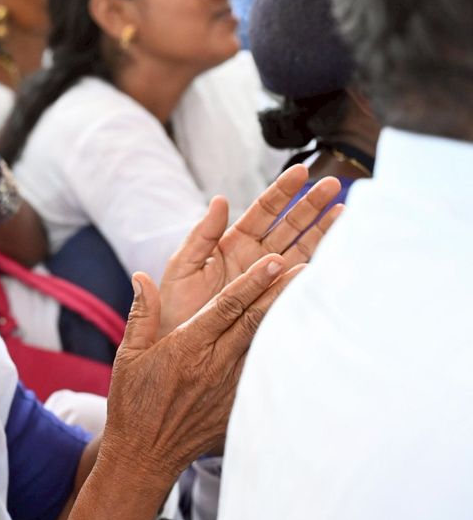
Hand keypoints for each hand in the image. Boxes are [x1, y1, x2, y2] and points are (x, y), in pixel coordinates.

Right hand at [100, 255, 302, 485]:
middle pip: (254, 322)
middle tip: (308, 269)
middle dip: (281, 294)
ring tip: (313, 300)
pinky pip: (263, 377)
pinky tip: (301, 345)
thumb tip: (142, 278)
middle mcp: (213, 365)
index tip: (274, 261)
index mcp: (186, 347)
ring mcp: (228, 388)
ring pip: (264, 348)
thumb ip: (142, 314)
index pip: (226, 307)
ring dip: (288, 322)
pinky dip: (281, 359)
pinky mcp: (236, 408)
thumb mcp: (128, 356)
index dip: (253, 282)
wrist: (144, 455)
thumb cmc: (133, 403)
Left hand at [157, 165, 341, 337]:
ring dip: (324, 231)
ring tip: (344, 212)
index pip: (262, 211)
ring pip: (302, 250)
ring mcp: (269, 280)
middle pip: (290, 226)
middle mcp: (256, 259)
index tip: (302, 171)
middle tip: (334, 184)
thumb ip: (201, 235)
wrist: (176, 348)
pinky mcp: (275, 304)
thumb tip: (218, 200)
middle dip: (311, 205)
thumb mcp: (183, 266)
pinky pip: (300, 283)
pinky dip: (319, 269)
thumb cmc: (174, 307)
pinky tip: (337, 254)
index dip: (283, 191)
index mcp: (232, 244)